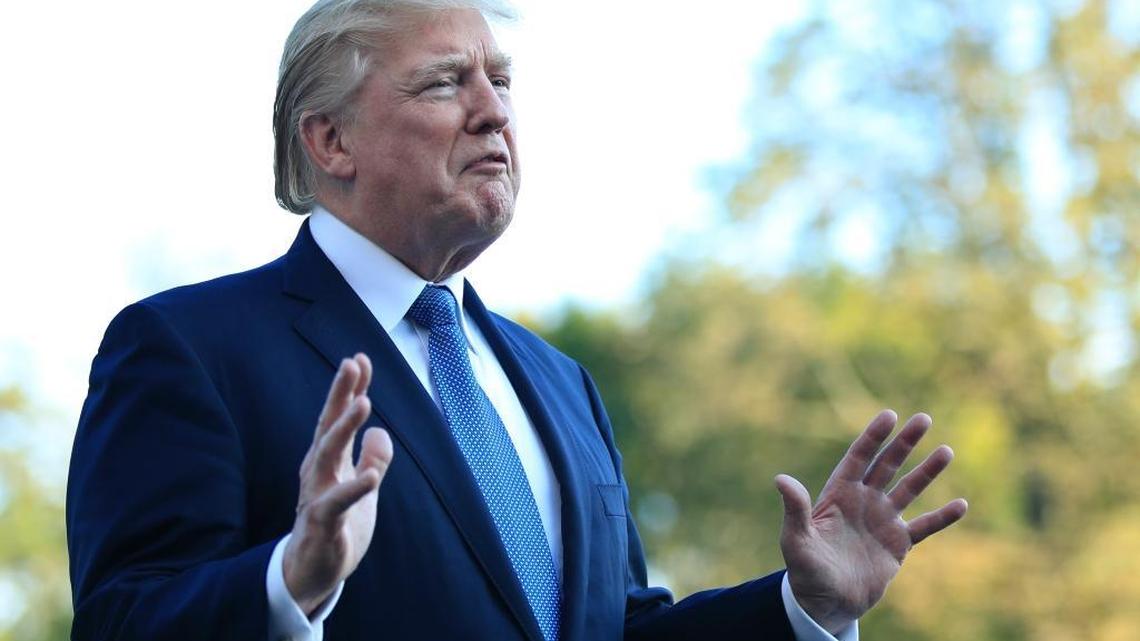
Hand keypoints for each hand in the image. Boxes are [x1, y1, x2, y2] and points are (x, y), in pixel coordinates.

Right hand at [283, 353, 393, 614]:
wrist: (311, 572)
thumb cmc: (336, 526)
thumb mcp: (362, 488)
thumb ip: (372, 459)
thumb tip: (381, 432)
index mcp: (328, 461)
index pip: (338, 418)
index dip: (350, 389)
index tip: (359, 358)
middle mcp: (318, 471)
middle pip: (327, 425)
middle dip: (340, 394)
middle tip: (351, 363)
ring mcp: (316, 495)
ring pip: (327, 455)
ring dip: (344, 428)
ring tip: (364, 403)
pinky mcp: (321, 523)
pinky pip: (336, 503)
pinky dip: (353, 488)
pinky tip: (370, 476)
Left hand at [775, 410, 967, 633]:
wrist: (825, 603)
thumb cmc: (805, 570)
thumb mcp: (796, 539)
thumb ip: (795, 509)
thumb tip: (780, 479)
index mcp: (838, 494)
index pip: (858, 458)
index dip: (873, 437)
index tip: (889, 416)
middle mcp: (863, 501)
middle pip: (887, 465)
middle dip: (904, 443)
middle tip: (924, 419)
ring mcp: (882, 521)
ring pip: (909, 489)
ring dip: (927, 471)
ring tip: (946, 451)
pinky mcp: (897, 544)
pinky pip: (924, 526)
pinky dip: (942, 517)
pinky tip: (961, 504)